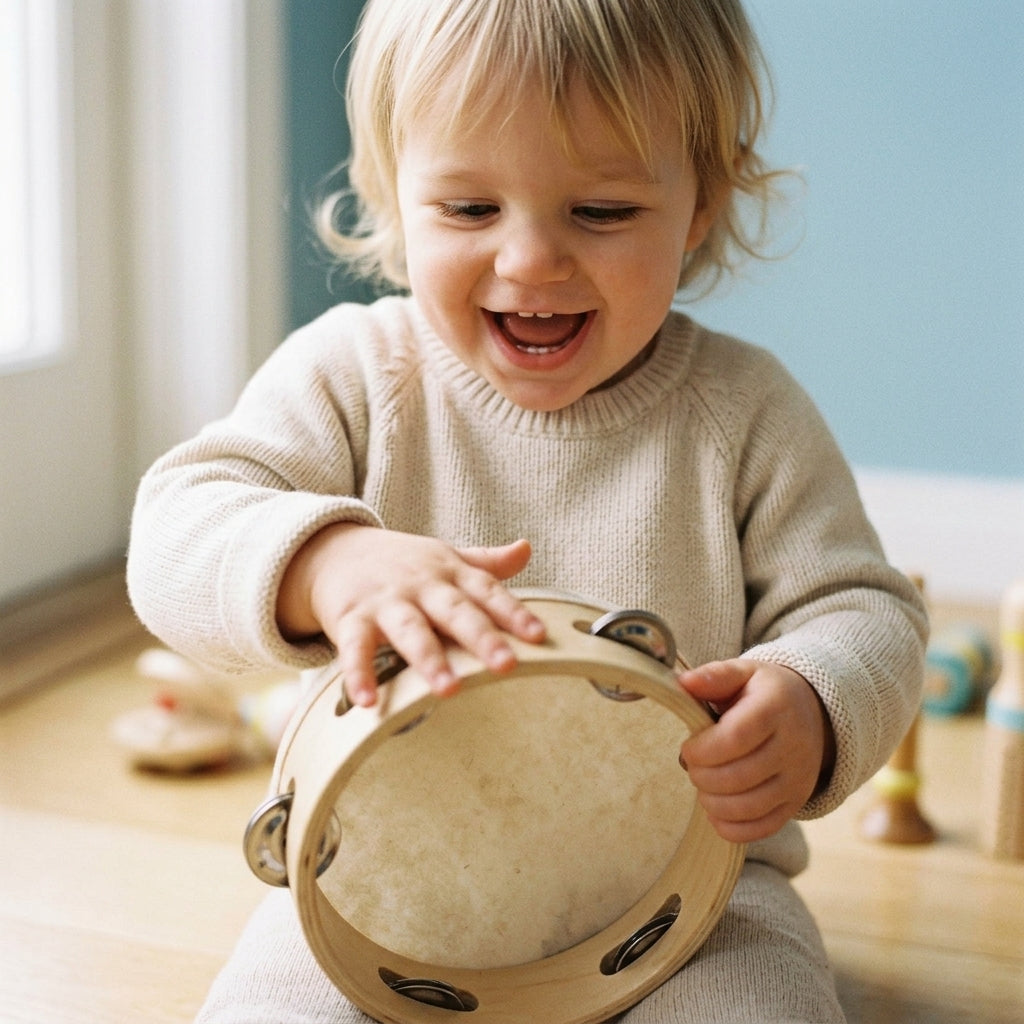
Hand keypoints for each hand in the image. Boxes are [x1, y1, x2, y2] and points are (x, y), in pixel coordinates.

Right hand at [276, 525, 545, 706]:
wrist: (335, 551)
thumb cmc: (403, 564)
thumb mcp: (445, 557)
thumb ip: (486, 562)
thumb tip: (527, 549)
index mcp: (449, 572)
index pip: (486, 591)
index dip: (513, 612)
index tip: (537, 635)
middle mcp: (421, 586)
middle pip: (454, 611)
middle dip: (481, 637)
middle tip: (506, 665)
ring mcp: (385, 602)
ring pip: (410, 631)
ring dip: (429, 659)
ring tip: (448, 689)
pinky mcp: (351, 619)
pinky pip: (354, 649)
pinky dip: (359, 674)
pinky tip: (368, 701)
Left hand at [677, 659, 834, 842]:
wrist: (812, 712)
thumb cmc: (765, 693)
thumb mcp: (744, 672)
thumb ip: (714, 676)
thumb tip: (683, 683)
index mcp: (776, 708)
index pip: (736, 738)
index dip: (703, 749)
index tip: (688, 747)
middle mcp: (793, 747)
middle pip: (739, 776)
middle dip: (702, 776)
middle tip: (692, 765)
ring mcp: (798, 779)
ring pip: (749, 807)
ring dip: (712, 802)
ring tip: (703, 784)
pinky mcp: (796, 802)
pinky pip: (762, 828)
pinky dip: (731, 827)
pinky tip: (716, 810)